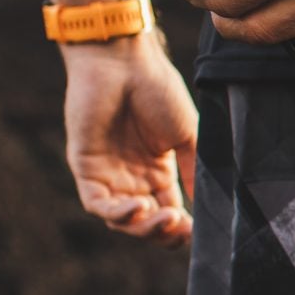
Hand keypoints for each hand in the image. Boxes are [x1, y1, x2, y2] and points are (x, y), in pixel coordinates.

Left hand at [63, 32, 197, 245]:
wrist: (124, 62)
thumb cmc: (157, 89)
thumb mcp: (187, 135)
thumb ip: (194, 170)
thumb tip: (208, 203)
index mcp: (157, 171)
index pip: (167, 212)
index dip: (181, 229)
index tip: (199, 230)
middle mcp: (132, 177)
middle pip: (145, 223)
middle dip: (163, 233)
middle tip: (182, 228)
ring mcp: (108, 174)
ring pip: (121, 220)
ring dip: (144, 227)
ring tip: (167, 219)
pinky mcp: (86, 168)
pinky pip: (98, 203)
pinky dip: (118, 213)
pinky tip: (140, 206)